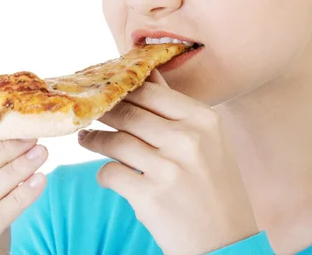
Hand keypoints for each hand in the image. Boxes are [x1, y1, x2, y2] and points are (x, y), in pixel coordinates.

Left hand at [78, 70, 258, 254]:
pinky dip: (103, 173)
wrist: (225, 243)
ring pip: (115, 141)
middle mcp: (188, 139)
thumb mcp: (207, 141)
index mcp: (204, 119)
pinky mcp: (150, 196)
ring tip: (86, 139)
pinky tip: (107, 174)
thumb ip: (174, 109)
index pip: (149, 91)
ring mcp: (169, 168)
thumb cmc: (214, 188)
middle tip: (88, 112)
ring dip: (94, 140)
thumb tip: (147, 73)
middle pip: (129, 113)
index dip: (121, 90)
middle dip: (103, 112)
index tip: (105, 91)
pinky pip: (110, 172)